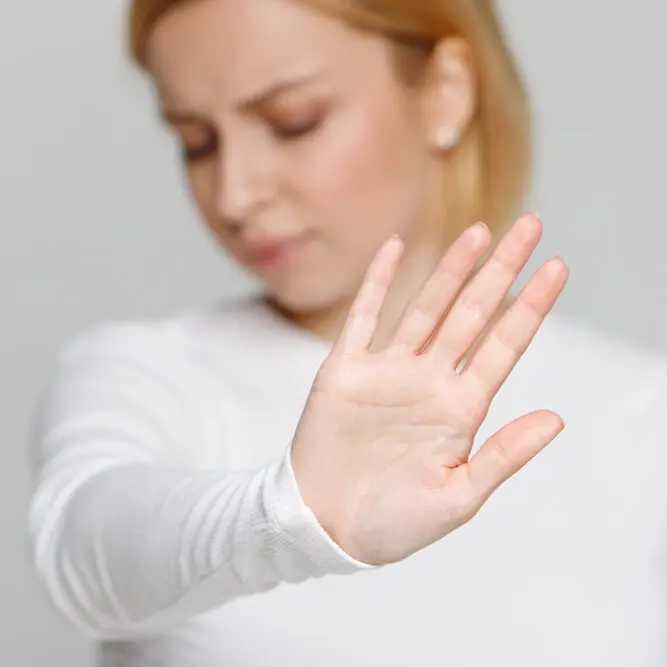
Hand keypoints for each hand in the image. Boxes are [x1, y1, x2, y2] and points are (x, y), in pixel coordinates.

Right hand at [290, 213, 567, 564]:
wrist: (327, 526)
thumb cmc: (393, 521)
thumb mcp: (458, 498)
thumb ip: (504, 456)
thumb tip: (556, 419)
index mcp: (459, 409)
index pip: (503, 347)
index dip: (530, 308)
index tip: (558, 269)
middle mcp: (428, 381)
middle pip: (471, 314)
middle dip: (501, 272)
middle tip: (531, 227)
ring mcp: (387, 372)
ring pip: (424, 308)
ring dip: (451, 270)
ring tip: (480, 232)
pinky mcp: (345, 370)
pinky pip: (364, 318)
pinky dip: (377, 283)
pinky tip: (395, 249)